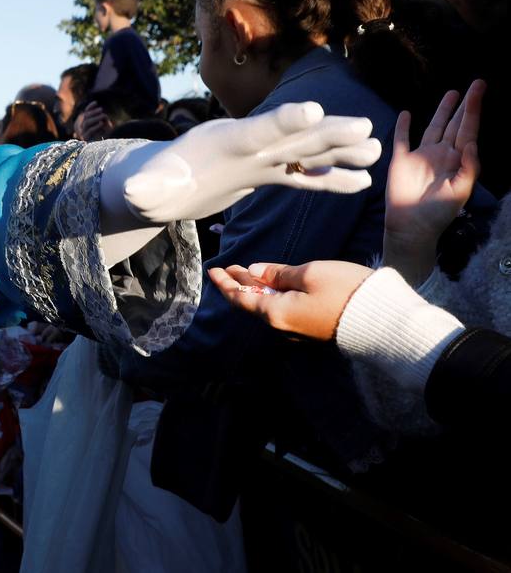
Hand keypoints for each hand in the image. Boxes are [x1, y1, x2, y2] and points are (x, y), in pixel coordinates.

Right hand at [74, 105, 112, 140]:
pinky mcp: (85, 139)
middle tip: (101, 109)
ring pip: (86, 123)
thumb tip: (103, 113)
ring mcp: (82, 133)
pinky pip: (89, 131)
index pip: (85, 112)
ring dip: (95, 118)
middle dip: (93, 112)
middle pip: (85, 116)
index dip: (89, 107)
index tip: (96, 102)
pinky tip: (101, 123)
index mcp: (83, 123)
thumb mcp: (102, 125)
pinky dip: (96, 126)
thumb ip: (101, 118)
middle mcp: (81, 127)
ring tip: (103, 115)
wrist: (100, 148)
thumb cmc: (102, 135)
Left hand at [118, 102, 380, 223]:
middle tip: (365, 126)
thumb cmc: (148, 188)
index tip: (313, 110)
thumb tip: (137, 193)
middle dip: (328, 132)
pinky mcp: (261, 174)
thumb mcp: (144, 191)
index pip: (255, 130)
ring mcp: (257, 159)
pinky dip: (328, 178)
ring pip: (305, 152)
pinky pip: (301, 176)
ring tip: (376, 148)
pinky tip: (360, 180)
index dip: (282, 121)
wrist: (155, 186)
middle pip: (292, 137)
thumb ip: (146, 189)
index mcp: (220, 143)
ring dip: (339, 151)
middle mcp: (245, 145)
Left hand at [208, 261, 373, 340]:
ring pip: (268, 307)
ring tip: (247, 273)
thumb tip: (255, 272)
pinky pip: (284, 311)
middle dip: (239, 284)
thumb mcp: (309, 273)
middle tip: (228, 267)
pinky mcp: (314, 330)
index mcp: (276, 313)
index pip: (240, 298)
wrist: (384, 322)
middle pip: (253, 303)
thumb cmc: (346, 292)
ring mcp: (299, 331)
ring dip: (256, 289)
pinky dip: (272, 296)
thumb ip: (279, 273)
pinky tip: (272, 287)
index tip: (213, 270)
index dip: (225, 283)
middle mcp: (283, 327)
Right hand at [382, 81, 481, 283]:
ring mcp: (421, 156)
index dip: (474, 109)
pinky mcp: (401, 161)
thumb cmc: (439, 213)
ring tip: (452, 93)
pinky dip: (403, 126)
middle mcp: (441, 154)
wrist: (412, 226)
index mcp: (458, 160)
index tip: (479, 89)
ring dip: (441, 111)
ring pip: (433, 127)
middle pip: (454, 124)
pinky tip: (406, 113)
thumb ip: (469, 167)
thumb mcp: (461, 191)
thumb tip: (470, 143)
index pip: (468, 129)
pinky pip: (402, 139)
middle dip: (464, 105)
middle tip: (475, 84)